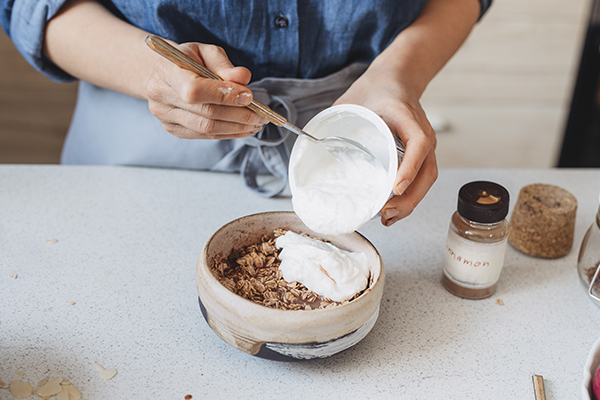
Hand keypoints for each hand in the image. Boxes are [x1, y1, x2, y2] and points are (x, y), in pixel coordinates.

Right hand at [146, 42, 267, 138]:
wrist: (165, 74)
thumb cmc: (189, 60)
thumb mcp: (206, 52)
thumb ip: (224, 65)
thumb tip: (243, 79)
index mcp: (167, 71)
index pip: (195, 90)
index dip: (224, 96)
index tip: (249, 96)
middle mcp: (161, 96)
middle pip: (206, 113)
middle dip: (239, 115)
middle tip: (262, 115)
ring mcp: (165, 117)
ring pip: (207, 129)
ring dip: (237, 128)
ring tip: (257, 123)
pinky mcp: (174, 130)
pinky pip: (205, 136)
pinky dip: (228, 133)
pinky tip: (244, 128)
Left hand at [334, 67, 437, 226]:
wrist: (396, 79)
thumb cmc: (374, 90)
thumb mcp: (351, 100)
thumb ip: (333, 120)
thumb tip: (309, 145)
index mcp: (406, 116)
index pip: (418, 143)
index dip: (409, 167)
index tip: (395, 187)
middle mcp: (422, 133)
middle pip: (427, 171)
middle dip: (409, 197)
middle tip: (386, 213)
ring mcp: (425, 145)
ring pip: (426, 179)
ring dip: (411, 202)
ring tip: (389, 217)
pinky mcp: (421, 154)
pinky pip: (422, 178)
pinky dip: (410, 196)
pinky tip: (394, 210)